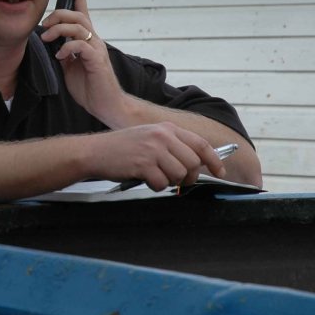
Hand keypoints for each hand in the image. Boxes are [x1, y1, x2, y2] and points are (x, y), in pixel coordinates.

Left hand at [40, 0, 129, 124]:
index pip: (84, 11)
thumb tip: (51, 42)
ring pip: (79, 25)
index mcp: (87, 39)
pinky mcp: (96, 60)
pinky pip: (81, 45)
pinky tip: (60, 55)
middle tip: (44, 25)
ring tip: (47, 37)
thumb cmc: (89, 87)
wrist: (105, 105)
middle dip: (58, 13)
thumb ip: (63, 52)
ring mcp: (97, 49)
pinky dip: (67, 47)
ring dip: (59, 28)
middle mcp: (94, 40)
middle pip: (78, 15)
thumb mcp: (70, 67)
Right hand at [89, 123, 226, 190]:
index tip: (219, 171)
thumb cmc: (121, 148)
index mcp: (166, 128)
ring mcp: (153, 149)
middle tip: (176, 180)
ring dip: (168, 181)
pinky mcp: (144, 164)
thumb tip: (196, 163)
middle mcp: (162, 136)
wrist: (94, 152)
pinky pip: (161, 183)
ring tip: (153, 175)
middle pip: (192, 163)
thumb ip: (171, 145)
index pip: (200, 144)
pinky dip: (154, 185)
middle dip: (187, 176)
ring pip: (179, 175)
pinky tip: (142, 177)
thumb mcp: (149, 138)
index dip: (214, 160)